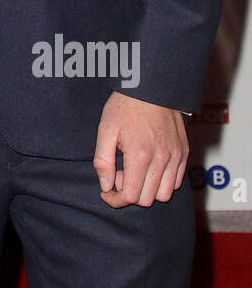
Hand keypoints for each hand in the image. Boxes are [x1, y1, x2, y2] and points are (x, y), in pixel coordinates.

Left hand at [93, 93, 188, 207]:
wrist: (151, 86)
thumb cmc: (125, 106)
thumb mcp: (105, 130)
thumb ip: (103, 162)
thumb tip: (106, 187)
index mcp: (140, 155)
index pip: (131, 196)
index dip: (116, 200)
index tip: (106, 194)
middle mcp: (162, 159)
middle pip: (148, 199)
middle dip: (130, 194)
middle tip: (119, 174)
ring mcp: (176, 156)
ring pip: (164, 194)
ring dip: (147, 190)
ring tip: (135, 170)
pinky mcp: (184, 152)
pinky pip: (176, 181)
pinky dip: (162, 182)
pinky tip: (149, 167)